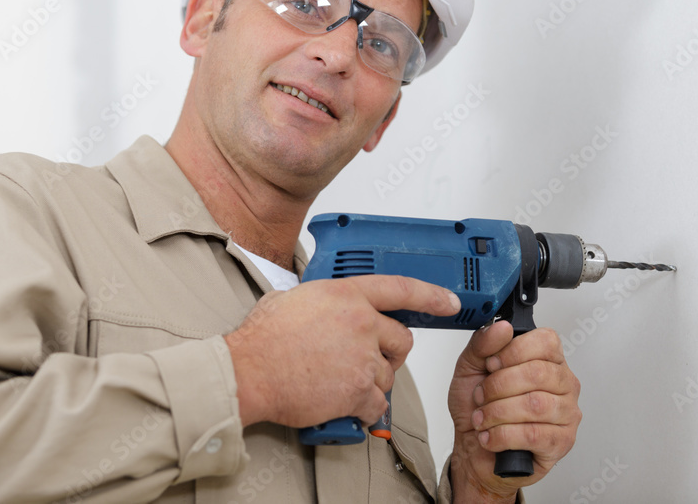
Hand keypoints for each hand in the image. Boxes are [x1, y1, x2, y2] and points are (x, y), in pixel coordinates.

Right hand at [225, 275, 459, 428]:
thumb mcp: (295, 298)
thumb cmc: (263, 339)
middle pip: (402, 340)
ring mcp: (362, 358)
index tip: (449, 301)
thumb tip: (328, 307)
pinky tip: (342, 402)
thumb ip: (324, 300)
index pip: (401, 289)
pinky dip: (363, 408)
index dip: (431, 295)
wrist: (248, 372)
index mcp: (346, 295)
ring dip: (371, 382)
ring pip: (389, 375)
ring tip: (338, 382)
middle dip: (390, 353)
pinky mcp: (358, 390)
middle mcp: (360, 322)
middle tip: (368, 360)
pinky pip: (378, 404)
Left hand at [447, 322, 580, 501]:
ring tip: (483, 418)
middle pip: (538, 372)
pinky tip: (491, 436)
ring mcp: (566, 414)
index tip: (491, 363)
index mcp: (547, 360)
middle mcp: (563, 384)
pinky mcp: (561, 442)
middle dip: (498, 385)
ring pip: (535, 404)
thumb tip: (502, 327)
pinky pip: (533, 434)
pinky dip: (502, 435)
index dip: (514, 350)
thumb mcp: (469, 368)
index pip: (546, 341)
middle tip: (481, 396)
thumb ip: (482, 344)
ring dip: (497, 412)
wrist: (472, 450)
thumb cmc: (477, 408)